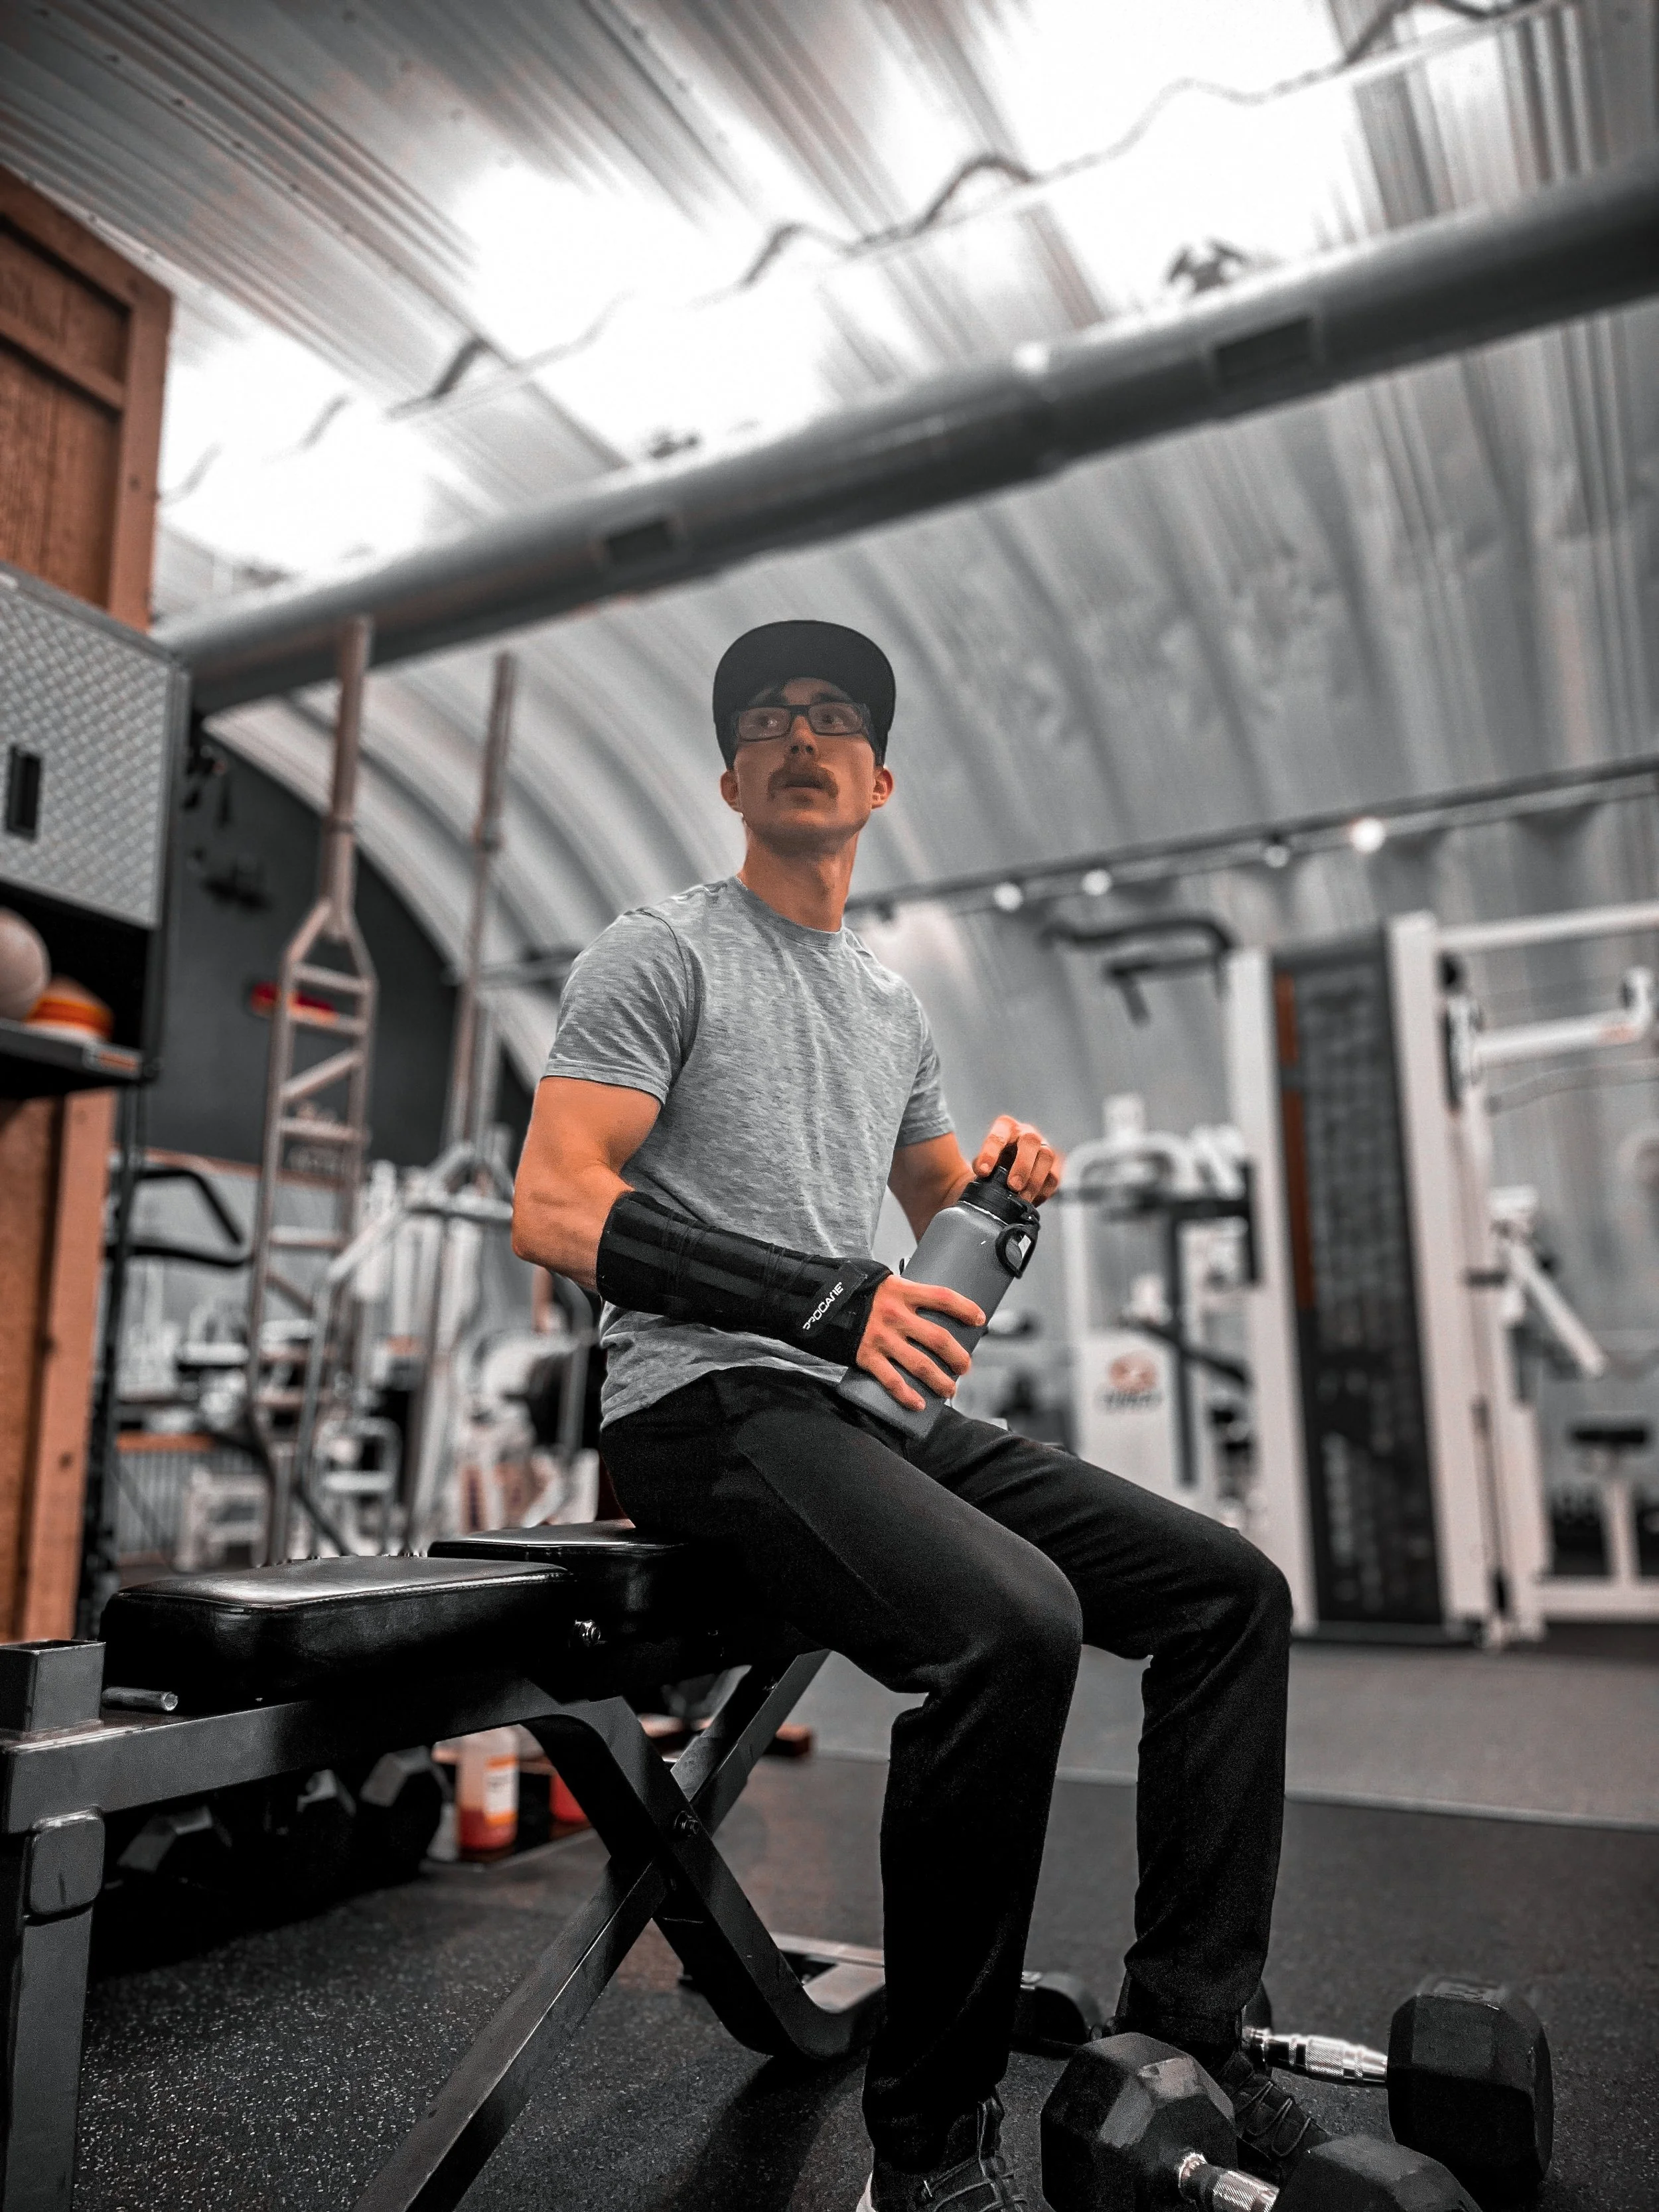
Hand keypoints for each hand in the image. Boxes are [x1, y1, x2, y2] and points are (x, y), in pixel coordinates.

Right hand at [855, 1273, 984, 1413]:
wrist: (814, 1301)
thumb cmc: (851, 1289)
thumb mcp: (881, 1281)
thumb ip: (903, 1293)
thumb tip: (926, 1307)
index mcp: (901, 1291)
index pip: (943, 1297)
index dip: (965, 1308)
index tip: (979, 1319)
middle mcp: (895, 1315)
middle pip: (939, 1338)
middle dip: (958, 1356)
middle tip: (965, 1366)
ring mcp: (881, 1337)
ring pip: (921, 1364)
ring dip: (940, 1380)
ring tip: (950, 1389)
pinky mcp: (866, 1356)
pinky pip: (892, 1381)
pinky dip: (907, 1396)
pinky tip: (920, 1404)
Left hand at [972, 1115, 1062, 1202]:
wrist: (1001, 1180)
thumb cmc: (987, 1170)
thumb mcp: (978, 1166)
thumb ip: (978, 1168)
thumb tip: (969, 1183)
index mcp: (1004, 1128)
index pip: (998, 1135)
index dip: (990, 1152)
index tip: (981, 1172)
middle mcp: (1025, 1134)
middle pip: (1030, 1141)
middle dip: (1022, 1164)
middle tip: (1012, 1186)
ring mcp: (1041, 1148)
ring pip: (1046, 1157)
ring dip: (1034, 1179)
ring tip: (1021, 1198)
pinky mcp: (1052, 1167)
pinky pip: (1054, 1176)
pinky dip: (1044, 1189)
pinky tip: (1031, 1200)